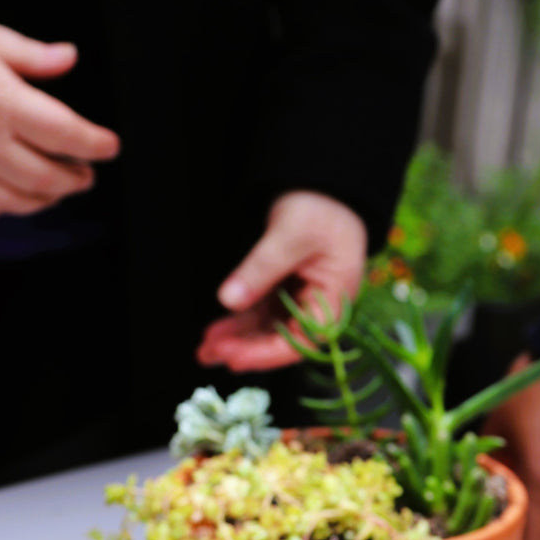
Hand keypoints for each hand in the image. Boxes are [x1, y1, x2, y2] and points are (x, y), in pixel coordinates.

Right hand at [0, 0, 119, 222]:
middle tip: (85, 174)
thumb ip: (26, 53)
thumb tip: (67, 58)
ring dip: (44, 199)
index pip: (67, 134)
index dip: (95, 144)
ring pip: (16, 201)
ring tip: (55, 189)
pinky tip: (5, 198)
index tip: (109, 146)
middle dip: (75, 179)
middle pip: (47, 178)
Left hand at [196, 190, 367, 370]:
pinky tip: (216, 331)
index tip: (233, 356)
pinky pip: (262, 313)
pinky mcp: (287, 291)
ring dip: (238, 339)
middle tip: (208, 353)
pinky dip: (240, 322)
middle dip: (243, 349)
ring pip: (267, 329)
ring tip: (205, 347)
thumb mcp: (289, 235)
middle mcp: (320, 307)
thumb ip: (260, 269)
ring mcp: (302, 301)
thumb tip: (228, 301)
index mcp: (334, 301)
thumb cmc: (319, 206)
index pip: (300, 341)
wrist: (325, 183)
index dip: (265, 353)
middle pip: (280, 340)